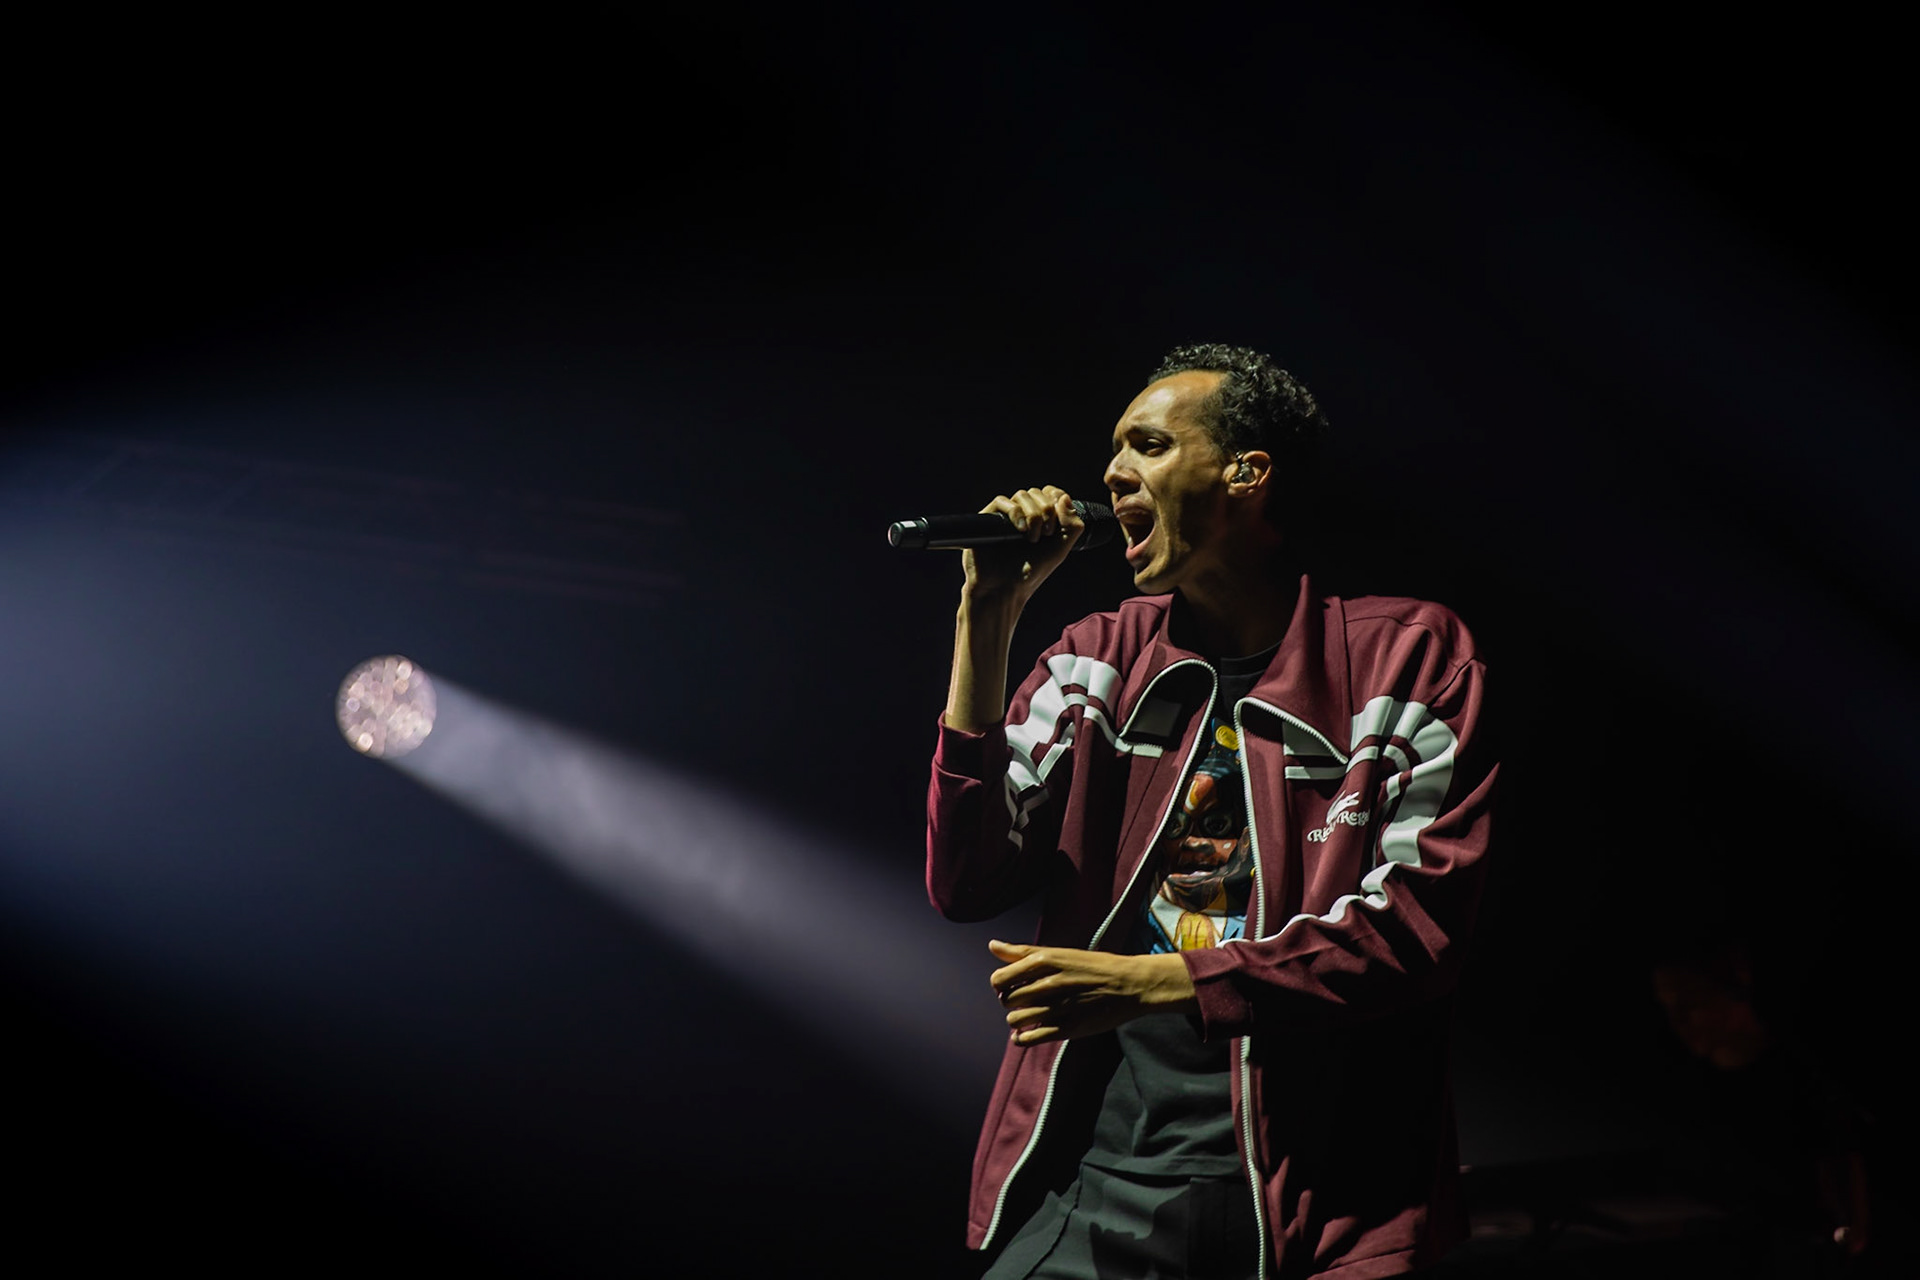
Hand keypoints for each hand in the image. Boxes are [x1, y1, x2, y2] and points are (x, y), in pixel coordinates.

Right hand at [961, 486, 1084, 605]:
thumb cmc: (1030, 573)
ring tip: (1031, 538)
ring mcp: (1006, 517)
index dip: (1057, 498)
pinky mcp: (989, 519)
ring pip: (1022, 495)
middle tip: (1046, 534)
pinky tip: (1020, 529)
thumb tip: (1064, 497)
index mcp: (1042, 520)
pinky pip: (1001, 501)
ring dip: (1033, 514)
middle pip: (1038, 493)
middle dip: (1047, 511)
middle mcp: (1024, 516)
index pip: (1051, 494)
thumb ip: (1072, 525)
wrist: (1004, 588)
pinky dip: (1015, 512)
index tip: (1059, 520)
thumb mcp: (1060, 550)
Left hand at [989, 939, 1197, 1046]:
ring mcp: (1060, 1007)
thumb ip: (1024, 952)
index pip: (999, 979)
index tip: (1011, 986)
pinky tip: (1025, 1035)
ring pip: (1016, 1020)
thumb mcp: (1060, 952)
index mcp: (1046, 961)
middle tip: (1024, 1001)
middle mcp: (1050, 983)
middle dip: (1010, 1002)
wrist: (1130, 984)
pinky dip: (1022, 1039)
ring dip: (1017, 1021)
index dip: (1000, 985)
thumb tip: (992, 946)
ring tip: (1028, 1017)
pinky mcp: (1069, 1028)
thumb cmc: (1093, 967)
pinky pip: (1032, 1038)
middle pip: (1007, 1000)